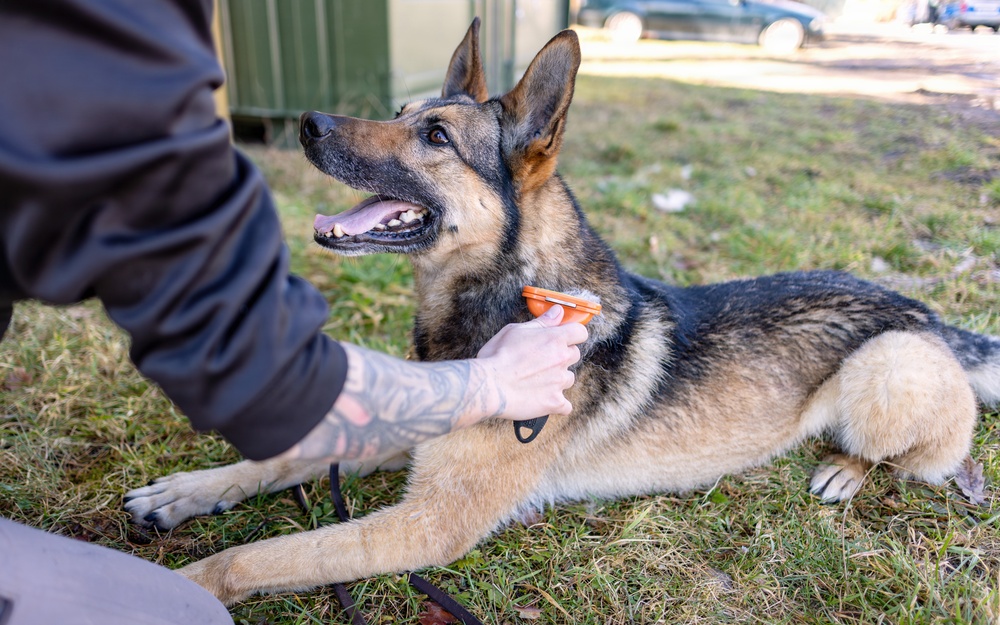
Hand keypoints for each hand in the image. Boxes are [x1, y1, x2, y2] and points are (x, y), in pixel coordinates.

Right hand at [475, 305, 588, 419]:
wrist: (489, 385)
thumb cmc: (497, 356)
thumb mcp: (515, 330)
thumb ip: (541, 322)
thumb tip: (557, 311)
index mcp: (554, 339)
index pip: (580, 332)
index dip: (573, 334)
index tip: (564, 337)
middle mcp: (561, 359)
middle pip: (574, 355)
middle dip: (562, 355)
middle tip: (541, 359)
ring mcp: (560, 382)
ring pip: (569, 378)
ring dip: (558, 378)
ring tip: (537, 380)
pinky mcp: (554, 403)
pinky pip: (566, 405)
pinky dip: (557, 403)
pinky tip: (543, 400)